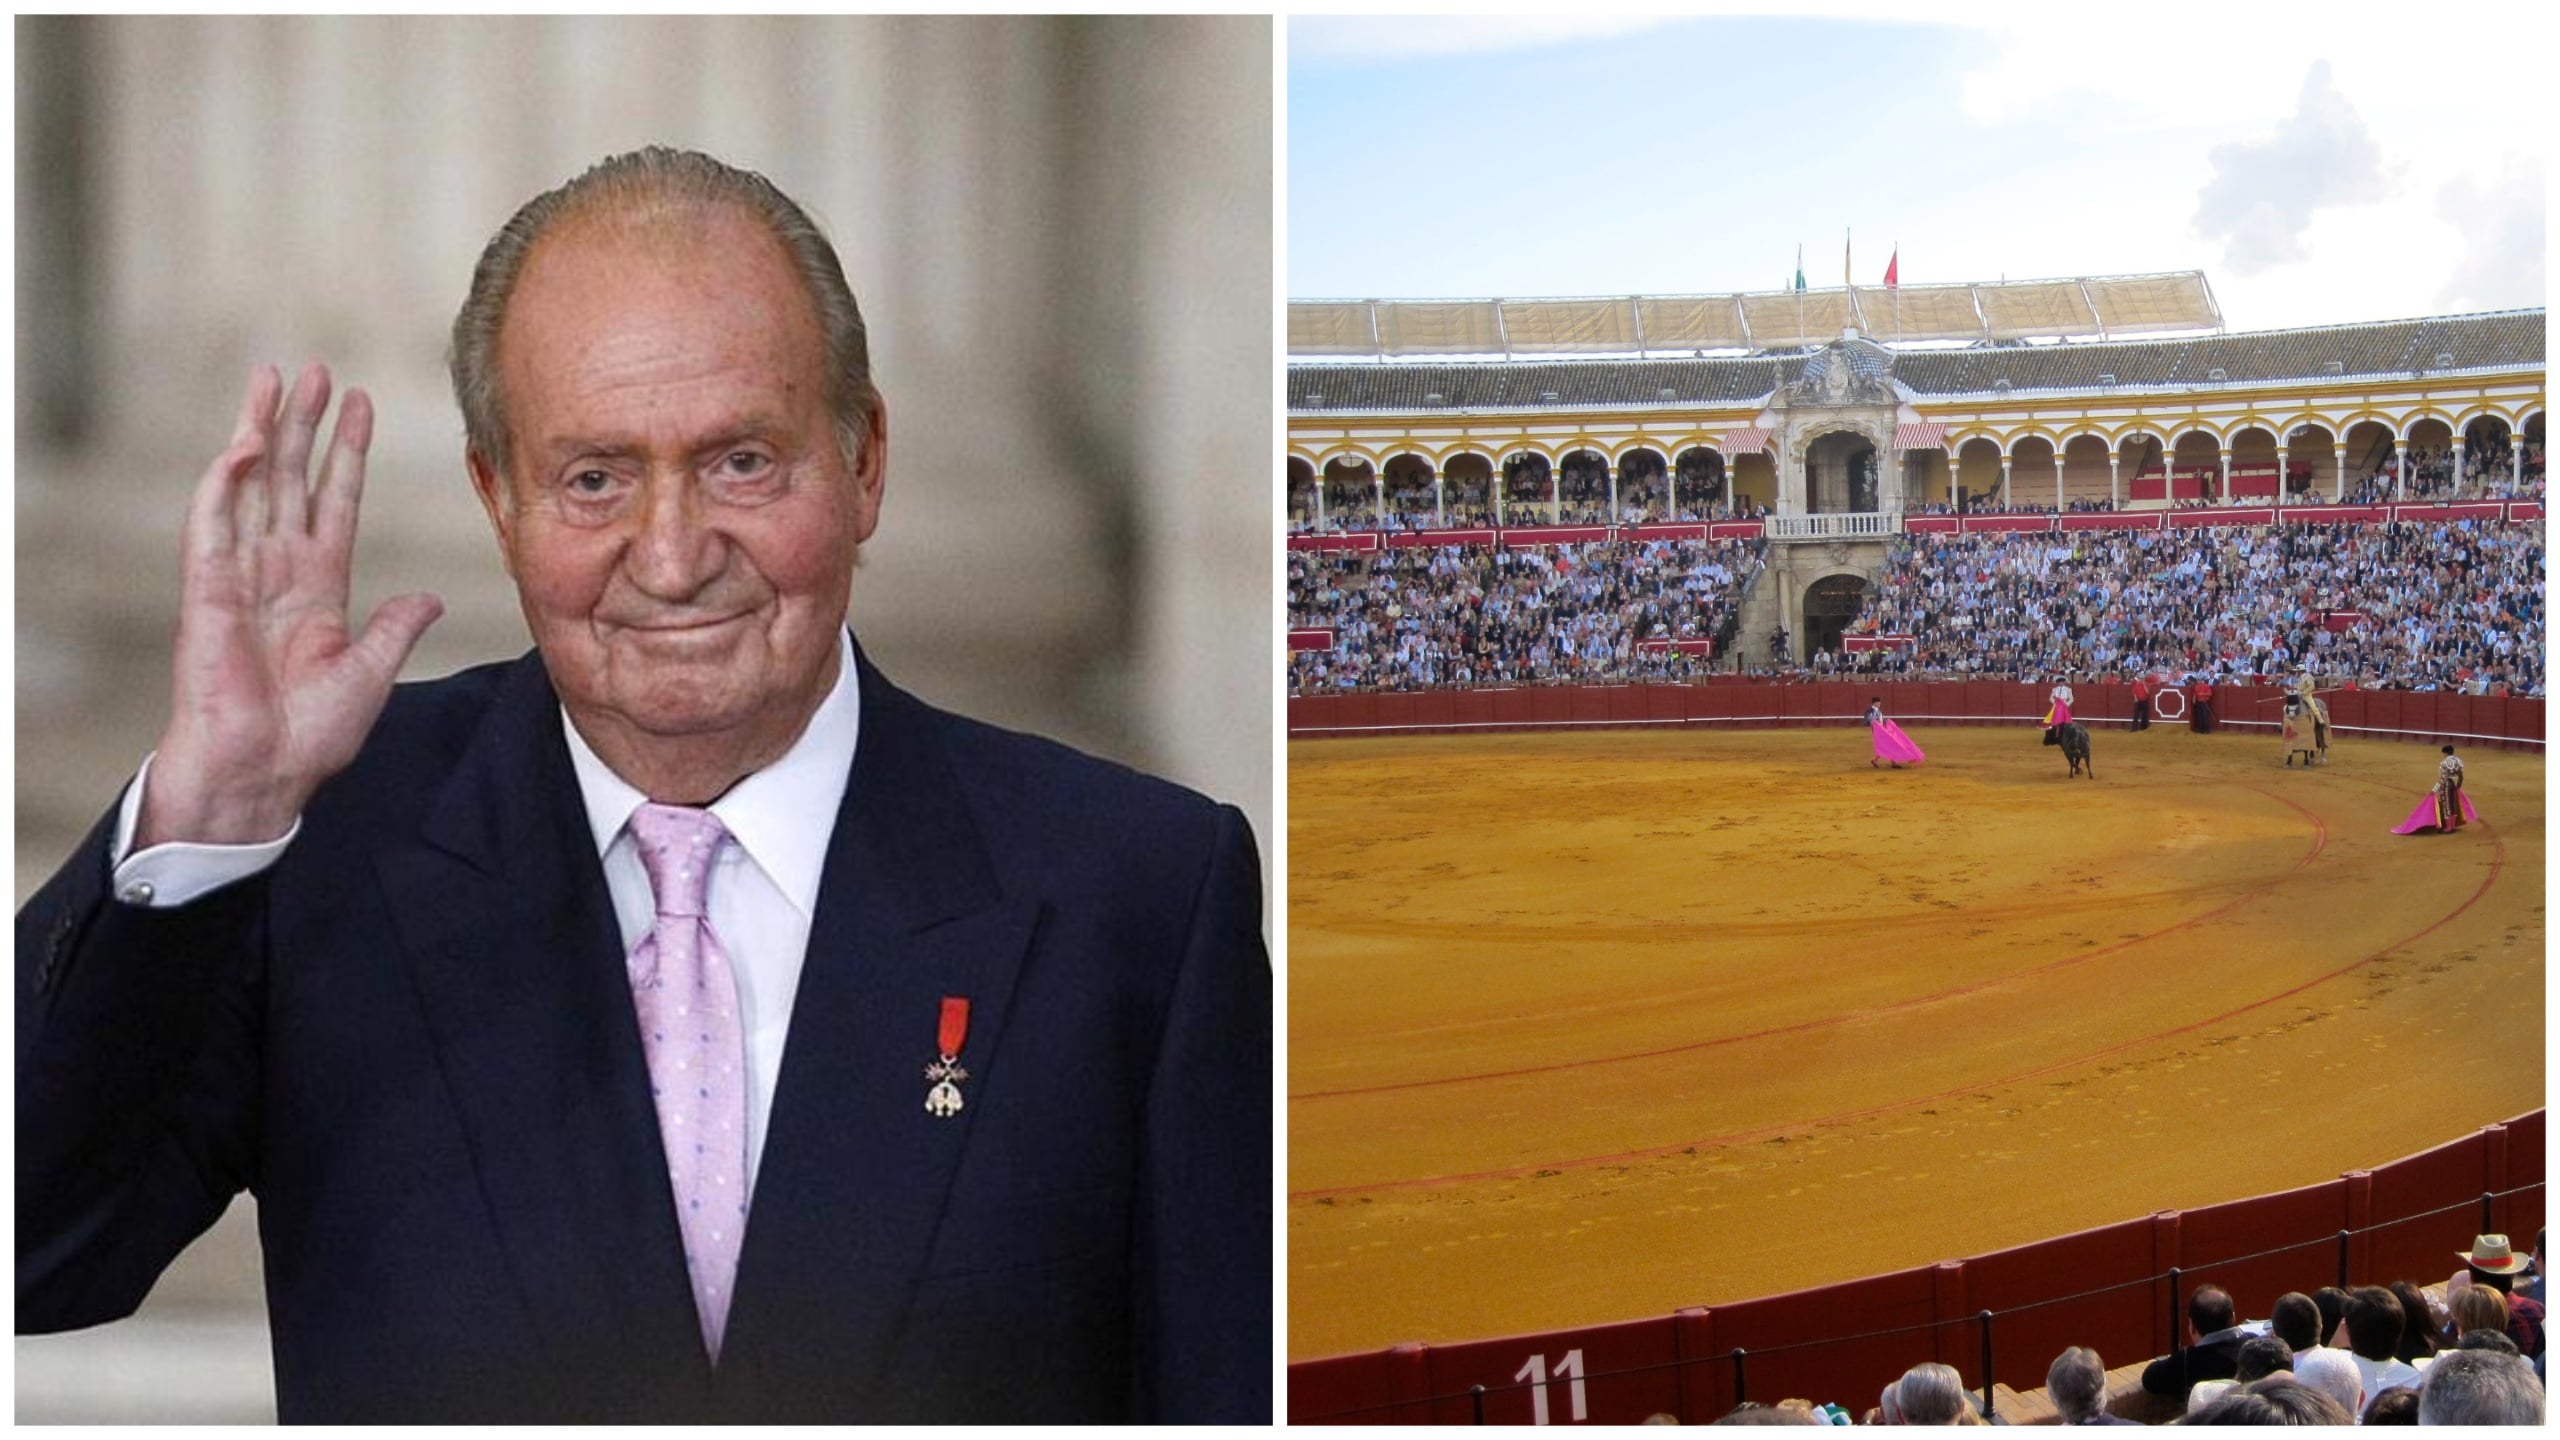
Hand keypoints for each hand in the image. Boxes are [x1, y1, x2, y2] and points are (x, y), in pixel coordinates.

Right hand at [138, 364, 443, 846]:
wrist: (262, 776)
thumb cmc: (309, 737)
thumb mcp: (371, 673)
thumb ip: (395, 627)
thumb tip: (430, 597)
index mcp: (318, 588)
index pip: (334, 503)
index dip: (345, 454)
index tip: (360, 405)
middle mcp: (278, 572)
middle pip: (292, 480)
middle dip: (304, 424)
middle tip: (316, 370)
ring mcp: (240, 578)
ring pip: (252, 488)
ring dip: (263, 432)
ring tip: (275, 379)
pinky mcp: (207, 593)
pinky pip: (213, 528)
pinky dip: (226, 485)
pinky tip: (245, 446)